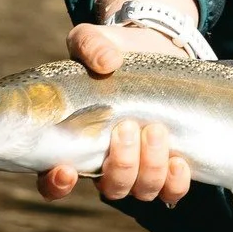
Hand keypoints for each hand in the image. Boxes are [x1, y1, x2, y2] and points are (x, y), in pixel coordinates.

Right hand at [36, 19, 193, 207]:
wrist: (153, 48)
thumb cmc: (112, 50)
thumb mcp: (94, 40)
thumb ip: (90, 45)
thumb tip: (107, 62)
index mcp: (74, 142)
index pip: (54, 182)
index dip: (56, 185)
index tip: (66, 169)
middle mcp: (105, 163)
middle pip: (110, 188)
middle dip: (120, 164)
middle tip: (127, 127)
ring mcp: (140, 167)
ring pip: (141, 190)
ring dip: (149, 167)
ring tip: (155, 130)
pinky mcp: (170, 163)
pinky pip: (172, 191)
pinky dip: (175, 182)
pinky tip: (178, 161)